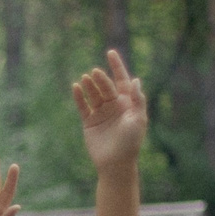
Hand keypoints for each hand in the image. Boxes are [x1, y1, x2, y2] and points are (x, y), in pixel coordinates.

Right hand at [73, 50, 147, 172]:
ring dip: (90, 86)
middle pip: (106, 87)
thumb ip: (137, 100)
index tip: (110, 52)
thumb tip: (136, 80)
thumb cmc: (130, 143)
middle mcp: (114, 105)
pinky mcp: (89, 122)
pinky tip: (76, 87)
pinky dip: (79, 97)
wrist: (115, 163)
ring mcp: (101, 113)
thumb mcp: (138, 120)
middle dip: (101, 79)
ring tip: (85, 78)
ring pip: (94, 94)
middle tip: (95, 73)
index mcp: (127, 103)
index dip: (117, 66)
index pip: (122, 80)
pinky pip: (83, 106)